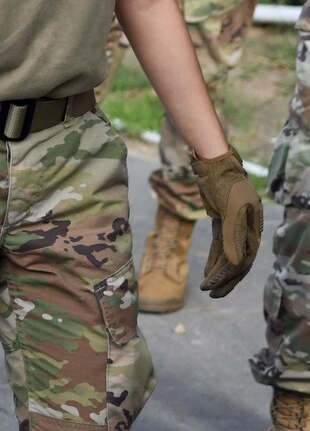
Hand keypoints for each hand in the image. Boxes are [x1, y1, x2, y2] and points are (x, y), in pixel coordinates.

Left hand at [192, 148, 262, 297]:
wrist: (216, 165)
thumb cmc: (225, 185)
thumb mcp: (230, 211)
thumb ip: (232, 236)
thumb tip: (235, 263)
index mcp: (253, 230)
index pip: (243, 260)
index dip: (227, 276)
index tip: (210, 287)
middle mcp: (247, 231)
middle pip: (238, 263)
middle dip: (225, 280)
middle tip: (211, 295)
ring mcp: (235, 228)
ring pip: (228, 256)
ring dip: (219, 272)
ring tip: (208, 288)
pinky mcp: (223, 223)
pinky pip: (220, 246)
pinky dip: (214, 259)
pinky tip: (208, 271)